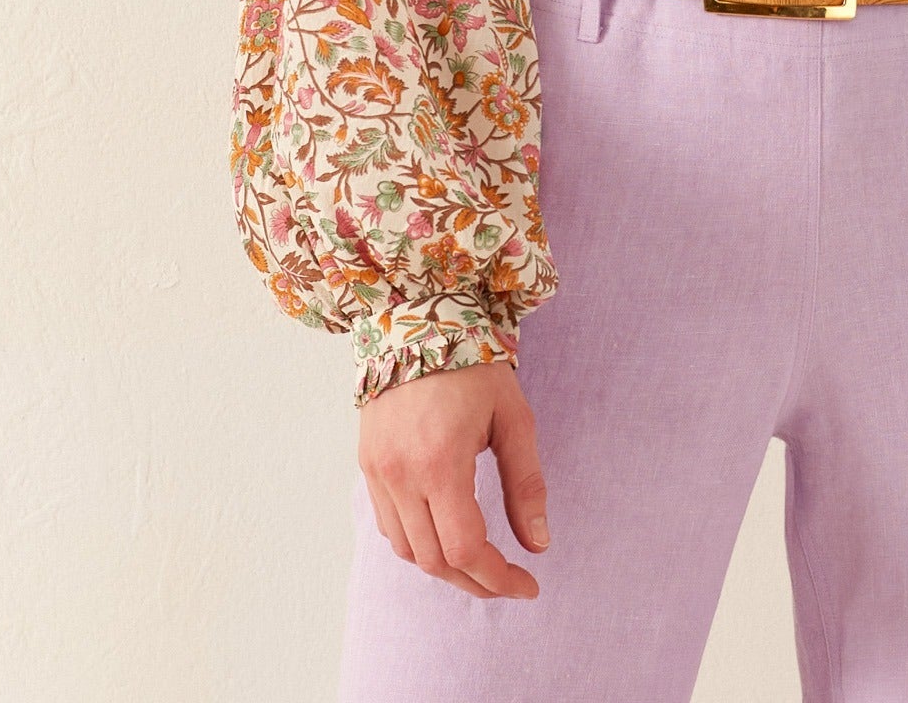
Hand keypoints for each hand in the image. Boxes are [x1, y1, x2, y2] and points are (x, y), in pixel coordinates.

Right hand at [357, 359, 550, 598]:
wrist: (418, 322)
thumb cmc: (474, 366)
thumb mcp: (514, 418)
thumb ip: (526, 485)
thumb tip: (538, 546)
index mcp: (440, 463)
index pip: (466, 549)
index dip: (498, 579)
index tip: (528, 586)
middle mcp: (401, 475)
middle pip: (436, 561)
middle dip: (477, 581)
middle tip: (510, 582)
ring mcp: (378, 472)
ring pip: (408, 551)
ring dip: (446, 567)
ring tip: (483, 563)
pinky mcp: (368, 466)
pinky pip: (389, 526)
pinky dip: (419, 544)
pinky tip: (446, 535)